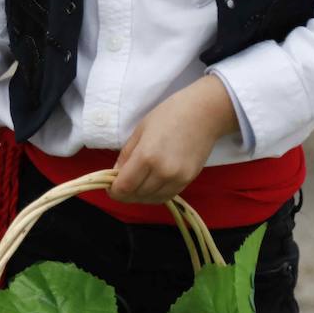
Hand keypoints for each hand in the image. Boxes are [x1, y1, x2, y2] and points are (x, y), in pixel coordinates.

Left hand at [108, 76, 237, 204]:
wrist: (204, 113)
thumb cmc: (169, 114)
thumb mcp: (140, 130)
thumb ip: (126, 155)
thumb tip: (115, 174)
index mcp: (146, 156)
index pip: (124, 187)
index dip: (113, 190)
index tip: (109, 186)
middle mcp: (162, 172)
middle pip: (136, 195)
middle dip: (124, 193)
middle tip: (120, 184)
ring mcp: (177, 178)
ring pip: (151, 199)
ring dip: (139, 196)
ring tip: (135, 184)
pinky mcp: (188, 181)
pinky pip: (166, 196)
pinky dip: (154, 195)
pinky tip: (150, 185)